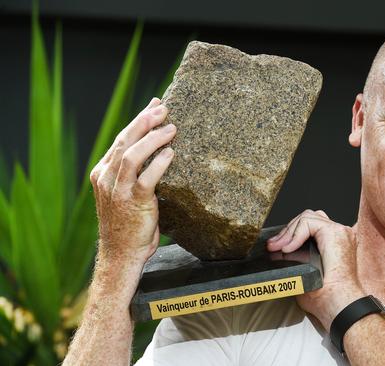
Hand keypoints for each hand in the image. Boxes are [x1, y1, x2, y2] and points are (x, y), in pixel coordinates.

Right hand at [90, 97, 175, 265]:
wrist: (122, 254)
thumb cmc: (129, 223)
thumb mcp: (126, 193)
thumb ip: (135, 173)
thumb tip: (159, 150)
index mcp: (102, 173)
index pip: (121, 139)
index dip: (138, 120)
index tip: (155, 106)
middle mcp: (107, 178)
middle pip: (124, 141)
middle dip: (144, 122)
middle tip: (164, 110)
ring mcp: (118, 190)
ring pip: (132, 155)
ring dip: (152, 138)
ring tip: (171, 129)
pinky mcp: (134, 202)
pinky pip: (146, 177)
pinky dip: (159, 163)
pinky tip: (171, 154)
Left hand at [267, 210, 365, 331]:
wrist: (339, 304)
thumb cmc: (327, 298)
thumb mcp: (307, 276)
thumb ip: (298, 262)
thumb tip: (280, 257)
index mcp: (336, 244)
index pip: (312, 226)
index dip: (292, 233)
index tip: (276, 246)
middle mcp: (340, 235)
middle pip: (309, 218)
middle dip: (287, 230)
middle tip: (273, 245)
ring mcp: (339, 232)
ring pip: (308, 217)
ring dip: (289, 231)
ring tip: (278, 246)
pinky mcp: (334, 233)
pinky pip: (308, 223)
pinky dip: (295, 234)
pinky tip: (288, 248)